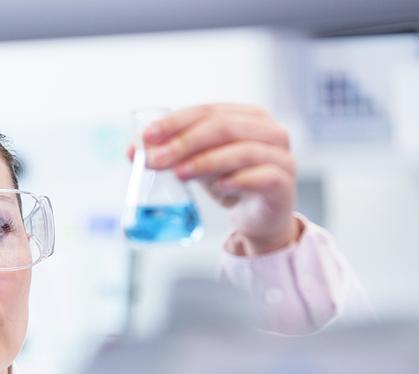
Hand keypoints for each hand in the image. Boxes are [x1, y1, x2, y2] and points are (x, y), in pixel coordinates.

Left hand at [127, 104, 300, 255]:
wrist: (258, 217)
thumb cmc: (231, 182)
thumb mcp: (198, 164)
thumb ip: (172, 154)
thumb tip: (134, 150)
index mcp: (247, 115)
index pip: (206, 111)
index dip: (175, 122)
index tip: (147, 137)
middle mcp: (267, 129)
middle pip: (222, 127)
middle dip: (184, 142)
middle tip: (156, 159)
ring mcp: (279, 154)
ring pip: (241, 150)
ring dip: (205, 161)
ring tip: (179, 173)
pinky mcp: (284, 182)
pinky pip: (262, 176)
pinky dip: (238, 180)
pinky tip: (219, 186)